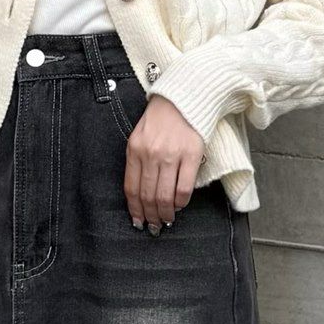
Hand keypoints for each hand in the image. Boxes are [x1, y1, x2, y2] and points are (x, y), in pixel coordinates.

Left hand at [124, 96, 204, 233]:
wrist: (183, 97)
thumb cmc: (161, 119)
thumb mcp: (140, 137)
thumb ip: (138, 162)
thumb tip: (140, 194)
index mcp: (135, 150)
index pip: (131, 188)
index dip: (135, 209)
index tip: (138, 221)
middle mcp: (151, 154)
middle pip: (148, 196)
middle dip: (151, 216)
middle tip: (154, 226)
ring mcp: (171, 155)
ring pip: (165, 196)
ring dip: (165, 213)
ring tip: (167, 220)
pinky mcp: (191, 155)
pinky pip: (184, 188)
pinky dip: (181, 202)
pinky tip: (179, 206)